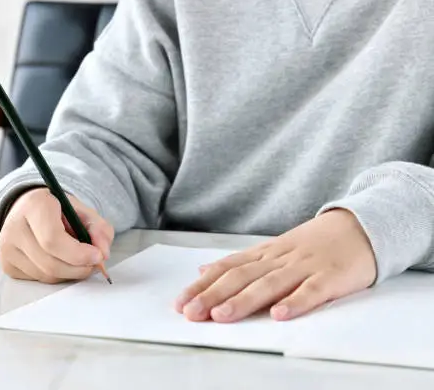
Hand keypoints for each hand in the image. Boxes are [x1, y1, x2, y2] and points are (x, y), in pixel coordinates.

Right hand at [0, 188, 113, 283]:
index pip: (52, 239)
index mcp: (34, 206)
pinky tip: (59, 260)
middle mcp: (15, 227)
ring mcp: (7, 248)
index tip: (97, 256)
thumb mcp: (82, 211)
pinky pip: (39, 279)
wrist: (27, 209)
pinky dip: (57, 275)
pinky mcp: (7, 264)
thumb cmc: (57, 210)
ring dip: (70, 273)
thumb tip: (104, 253)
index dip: (78, 253)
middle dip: (79, 268)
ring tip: (77, 258)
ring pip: (46, 275)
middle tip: (94, 263)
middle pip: (50, 263)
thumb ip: (99, 229)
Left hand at [174, 209, 375, 321]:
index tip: (180, 302)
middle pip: (241, 277)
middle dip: (213, 296)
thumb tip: (202, 270)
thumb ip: (239, 262)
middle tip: (191, 313)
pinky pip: (311, 291)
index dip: (202, 286)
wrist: (360, 226)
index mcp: (264, 254)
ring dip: (244, 300)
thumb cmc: (312, 243)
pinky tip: (279, 315)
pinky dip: (295, 303)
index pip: (226, 268)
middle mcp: (279, 258)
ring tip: (222, 316)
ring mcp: (304, 266)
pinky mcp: (330, 277)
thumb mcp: (271, 249)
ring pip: (269, 284)